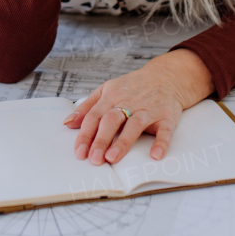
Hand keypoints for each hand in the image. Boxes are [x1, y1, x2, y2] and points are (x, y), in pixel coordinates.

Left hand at [63, 49, 213, 164]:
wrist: (166, 76)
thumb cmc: (132, 87)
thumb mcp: (107, 90)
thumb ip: (87, 107)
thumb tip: (67, 123)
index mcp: (111, 96)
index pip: (94, 116)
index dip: (85, 134)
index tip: (79, 152)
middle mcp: (129, 102)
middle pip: (111, 120)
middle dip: (101, 140)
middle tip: (93, 159)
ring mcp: (148, 109)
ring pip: (134, 125)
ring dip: (123, 142)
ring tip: (112, 158)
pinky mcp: (166, 116)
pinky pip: (165, 130)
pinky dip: (161, 143)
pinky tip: (155, 155)